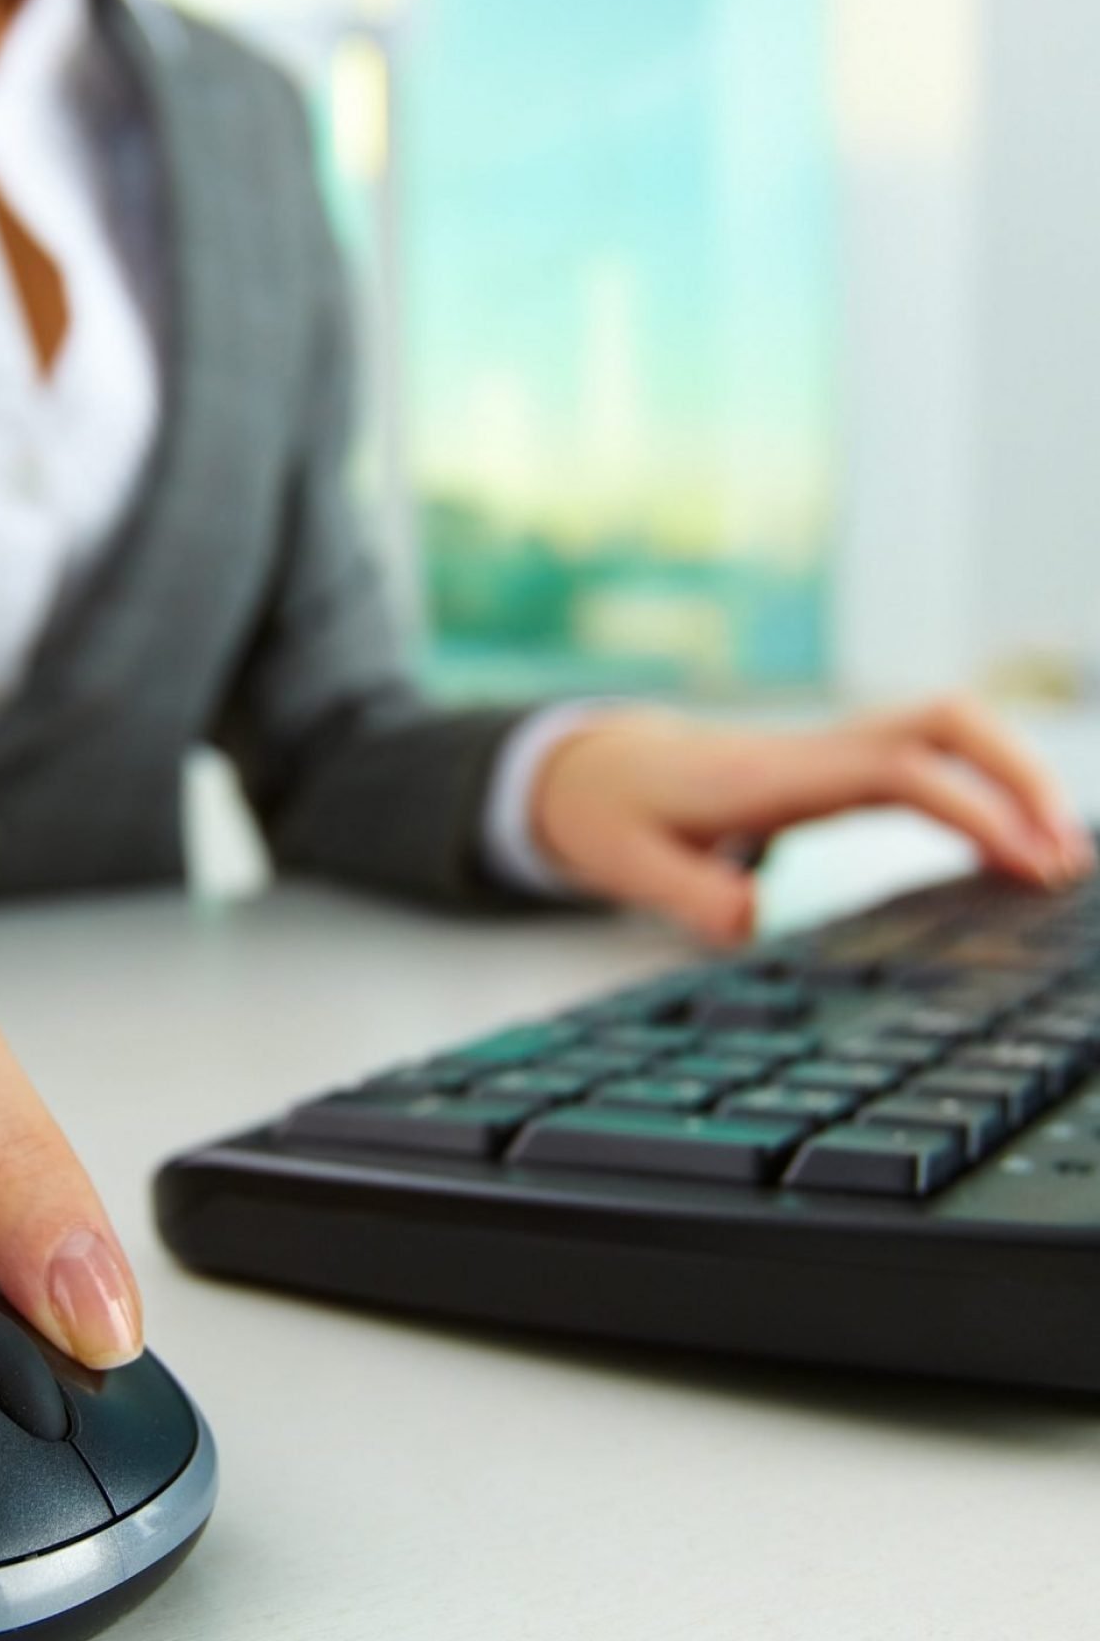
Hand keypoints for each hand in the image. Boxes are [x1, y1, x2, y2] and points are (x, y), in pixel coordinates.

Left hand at [530, 694, 1094, 946]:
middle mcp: (813, 751)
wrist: (588, 767)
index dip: (970, 807)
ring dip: (1012, 780)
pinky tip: (1011, 849)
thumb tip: (750, 920)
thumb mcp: (625, 863)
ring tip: (1057, 860)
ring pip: (946, 729)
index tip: (1024, 864)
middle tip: (1063, 859)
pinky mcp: (836, 767)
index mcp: (772, 775)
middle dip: (1018, 774)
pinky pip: (929, 759)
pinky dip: (982, 791)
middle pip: (943, 720)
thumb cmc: (610, 813)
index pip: (896, 769)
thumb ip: (687, 892)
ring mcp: (829, 752)